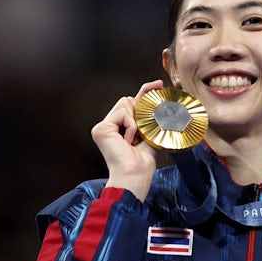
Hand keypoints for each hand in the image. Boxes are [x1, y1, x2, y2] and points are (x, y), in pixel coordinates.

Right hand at [91, 80, 164, 200]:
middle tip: (144, 129)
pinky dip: (131, 126)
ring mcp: (103, 127)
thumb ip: (150, 119)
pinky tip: (129, 141)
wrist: (135, 175)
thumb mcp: (149, 135)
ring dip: (136, 121)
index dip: (145, 92)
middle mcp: (108, 126)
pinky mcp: (102, 129)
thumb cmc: (142, 162)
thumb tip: (160, 102)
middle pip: (127, 100)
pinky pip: (123, 114)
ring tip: (134, 140)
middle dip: (140, 109)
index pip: (131, 104)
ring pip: (125, 103)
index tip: (158, 85)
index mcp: (118, 128)